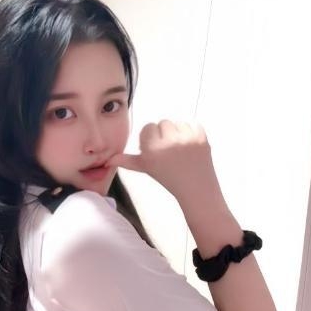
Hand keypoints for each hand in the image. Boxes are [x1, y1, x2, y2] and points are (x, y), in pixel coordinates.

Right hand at [108, 119, 226, 212]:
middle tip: (170, 150)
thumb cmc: (168, 177)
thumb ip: (128, 161)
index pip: (148, 127)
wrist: (196, 188)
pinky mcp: (201, 137)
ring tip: (180, 148)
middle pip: (163, 122)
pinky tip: (190, 146)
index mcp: (152, 151)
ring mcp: (187, 139)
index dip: (152, 138)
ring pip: (177, 122)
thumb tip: (108, 159)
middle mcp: (168, 143)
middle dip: (165, 134)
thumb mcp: (146, 169)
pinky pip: (193, 123)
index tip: (157, 150)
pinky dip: (192, 132)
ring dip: (178, 132)